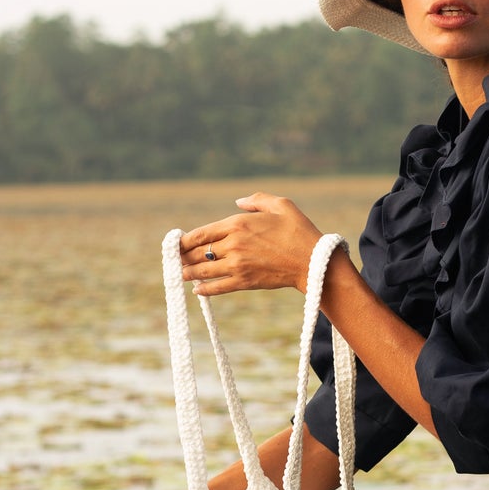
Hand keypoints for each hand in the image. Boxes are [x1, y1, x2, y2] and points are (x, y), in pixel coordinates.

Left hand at [181, 195, 323, 297]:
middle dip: (183, 256)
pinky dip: (204, 289)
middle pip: (198, 252)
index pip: (200, 233)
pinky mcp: (245, 282)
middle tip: (175, 259)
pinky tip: (197, 289)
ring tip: (181, 274)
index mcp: (237, 223)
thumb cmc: (299, 230)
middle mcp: (233, 244)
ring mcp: (237, 265)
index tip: (177, 242)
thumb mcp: (281, 205)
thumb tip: (238, 202)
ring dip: (188, 273)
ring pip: (203, 270)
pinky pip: (217, 287)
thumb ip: (257, 199)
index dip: (184, 240)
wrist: (313, 262)